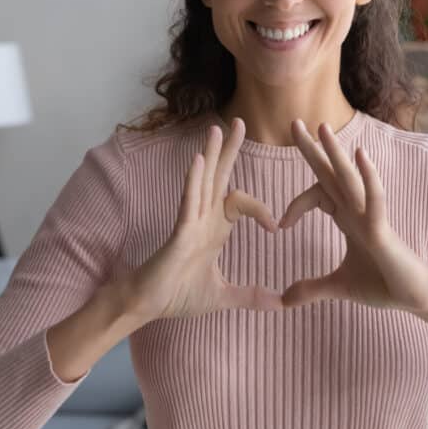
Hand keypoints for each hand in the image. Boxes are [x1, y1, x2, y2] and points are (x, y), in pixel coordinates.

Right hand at [121, 119, 283, 322]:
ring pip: (202, 182)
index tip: (276, 227)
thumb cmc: (176, 296)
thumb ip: (252, 297)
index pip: (240, 203)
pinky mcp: (178, 233)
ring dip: (210, 155)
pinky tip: (198, 162)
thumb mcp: (224, 297)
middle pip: (218, 177)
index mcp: (213, 230)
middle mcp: (201, 220)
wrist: (146, 307)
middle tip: (239, 122)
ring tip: (216, 128)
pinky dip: (193, 182)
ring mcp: (189, 223)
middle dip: (229, 150)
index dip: (261, 209)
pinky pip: (187, 202)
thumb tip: (281, 304)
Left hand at [278, 119, 427, 314]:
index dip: (296, 204)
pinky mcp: (382, 229)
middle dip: (313, 150)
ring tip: (320, 127)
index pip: (318, 194)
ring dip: (335, 152)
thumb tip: (284, 299)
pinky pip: (375, 197)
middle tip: (293, 123)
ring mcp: (370, 216)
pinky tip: (360, 155)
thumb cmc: (384, 285)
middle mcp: (358, 211)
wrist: (414, 299)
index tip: (280, 225)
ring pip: (350, 178)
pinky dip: (368, 176)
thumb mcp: (339, 287)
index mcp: (348, 219)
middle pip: (331, 174)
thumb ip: (312, 289)